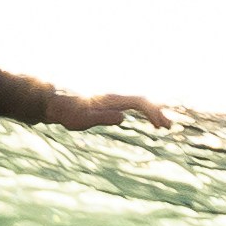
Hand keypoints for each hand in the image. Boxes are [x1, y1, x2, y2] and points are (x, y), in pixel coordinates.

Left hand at [50, 89, 167, 131]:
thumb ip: (102, 118)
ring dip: (152, 113)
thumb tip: (123, 118)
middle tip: (168, 127)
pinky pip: (133, 106)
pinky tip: (148, 121)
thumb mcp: (83, 119)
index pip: (138, 102)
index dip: (151, 112)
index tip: (160, 124)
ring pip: (139, 104)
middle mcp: (115, 98)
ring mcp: (113, 100)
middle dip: (156, 113)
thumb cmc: (68, 114)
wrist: (57, 105)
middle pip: (142, 102)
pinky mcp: (110, 105)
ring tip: (163, 126)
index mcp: (111, 100)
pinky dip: (144, 113)